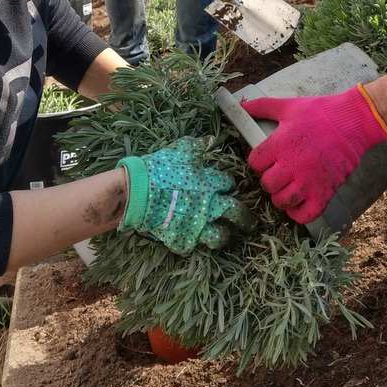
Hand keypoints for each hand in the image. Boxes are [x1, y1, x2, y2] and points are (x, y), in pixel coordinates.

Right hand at [118, 137, 247, 253]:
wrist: (137, 193)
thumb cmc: (159, 169)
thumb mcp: (180, 151)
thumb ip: (197, 146)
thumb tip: (211, 140)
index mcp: (210, 184)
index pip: (227, 183)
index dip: (226, 183)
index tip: (224, 185)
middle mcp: (209, 207)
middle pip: (235, 213)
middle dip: (245, 218)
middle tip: (250, 224)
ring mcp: (196, 226)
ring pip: (219, 237)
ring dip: (224, 237)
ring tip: (226, 237)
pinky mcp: (181, 240)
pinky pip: (190, 246)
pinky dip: (190, 243)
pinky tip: (190, 240)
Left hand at [241, 84, 386, 222]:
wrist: (354, 121)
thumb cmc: (320, 112)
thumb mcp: (288, 106)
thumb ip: (262, 106)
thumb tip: (241, 104)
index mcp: (280, 143)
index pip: (254, 163)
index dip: (258, 162)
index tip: (266, 159)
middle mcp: (293, 165)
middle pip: (267, 184)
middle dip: (269, 180)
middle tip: (277, 174)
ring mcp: (310, 181)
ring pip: (282, 201)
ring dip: (280, 197)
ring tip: (286, 188)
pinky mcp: (326, 192)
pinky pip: (306, 214)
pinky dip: (298, 214)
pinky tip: (297, 204)